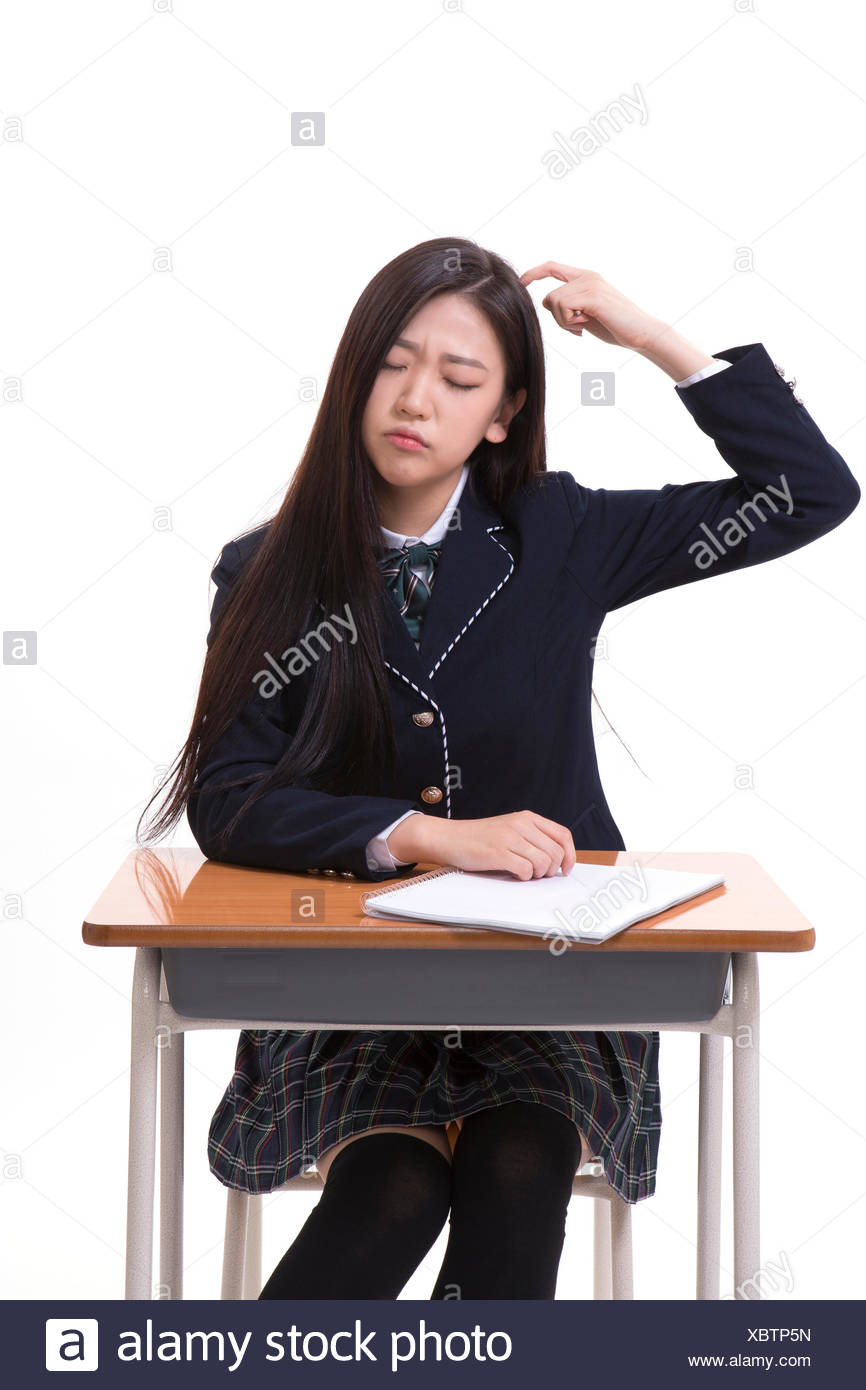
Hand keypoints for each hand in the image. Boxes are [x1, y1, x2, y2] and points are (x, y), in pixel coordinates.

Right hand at [393, 809, 576, 880]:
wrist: (449, 837)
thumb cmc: (479, 838)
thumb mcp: (509, 828)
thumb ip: (531, 837)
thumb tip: (557, 859)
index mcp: (527, 818)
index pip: (562, 835)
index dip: (570, 855)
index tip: (566, 869)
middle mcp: (521, 825)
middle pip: (556, 852)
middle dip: (552, 869)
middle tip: (539, 874)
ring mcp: (510, 838)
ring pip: (544, 862)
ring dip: (538, 874)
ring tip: (525, 874)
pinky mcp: (499, 853)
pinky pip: (526, 870)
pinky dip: (524, 877)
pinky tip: (514, 874)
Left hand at [519, 261, 662, 350]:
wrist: (642, 333)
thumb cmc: (616, 327)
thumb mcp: (586, 315)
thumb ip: (568, 306)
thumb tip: (545, 302)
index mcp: (587, 278)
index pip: (554, 267)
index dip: (535, 273)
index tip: (521, 282)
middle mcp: (587, 277)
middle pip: (550, 296)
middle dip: (556, 319)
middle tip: (576, 328)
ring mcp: (590, 284)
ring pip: (553, 302)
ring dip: (563, 323)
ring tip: (583, 327)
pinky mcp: (592, 296)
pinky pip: (562, 307)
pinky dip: (568, 323)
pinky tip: (585, 327)